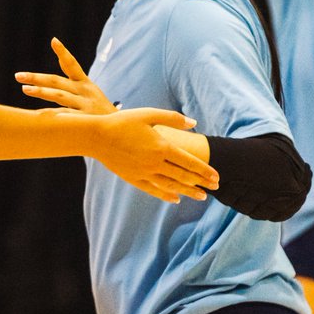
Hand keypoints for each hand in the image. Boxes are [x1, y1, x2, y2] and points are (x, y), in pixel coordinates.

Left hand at [15, 38, 116, 113]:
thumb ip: (70, 89)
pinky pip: (66, 115)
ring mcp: (86, 105)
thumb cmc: (101, 114)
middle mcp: (85, 91)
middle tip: (18, 76)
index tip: (54, 41)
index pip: (72, 65)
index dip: (63, 53)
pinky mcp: (87, 119)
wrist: (121, 132)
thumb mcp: (89, 97)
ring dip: (41, 92)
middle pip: (57, 81)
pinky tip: (40, 115)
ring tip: (25, 89)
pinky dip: (54, 114)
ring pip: (60, 95)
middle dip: (37, 78)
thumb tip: (48, 83)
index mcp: (86, 84)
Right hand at [91, 108, 218, 203]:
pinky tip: (176, 199)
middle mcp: (155, 162)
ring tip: (201, 196)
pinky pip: (154, 190)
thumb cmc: (122, 121)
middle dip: (202, 182)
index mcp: (162, 146)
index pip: (189, 162)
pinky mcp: (133, 178)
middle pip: (184, 176)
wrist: (96, 136)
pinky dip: (166, 195)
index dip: (205, 170)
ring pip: (171, 185)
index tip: (217, 177)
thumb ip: (173, 118)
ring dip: (188, 191)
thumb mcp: (148, 114)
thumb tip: (195, 123)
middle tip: (216, 188)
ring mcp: (144, 172)